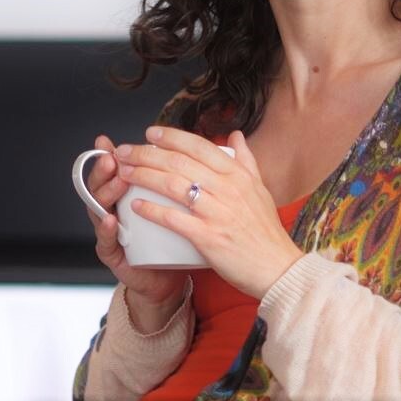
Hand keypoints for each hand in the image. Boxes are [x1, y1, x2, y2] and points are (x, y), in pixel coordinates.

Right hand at [84, 134, 187, 331]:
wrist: (168, 278)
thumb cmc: (173, 236)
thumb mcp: (177, 202)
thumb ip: (180, 174)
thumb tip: (196, 143)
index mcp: (126, 193)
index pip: (113, 169)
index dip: (110, 153)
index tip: (108, 141)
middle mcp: (114, 209)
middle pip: (101, 184)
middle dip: (105, 169)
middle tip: (113, 157)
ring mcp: (111, 232)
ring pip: (100, 208)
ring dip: (107, 193)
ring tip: (118, 181)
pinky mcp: (113, 255)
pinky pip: (105, 241)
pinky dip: (106, 230)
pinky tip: (111, 219)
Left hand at [116, 127, 303, 299]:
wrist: (277, 268)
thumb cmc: (266, 231)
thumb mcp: (260, 189)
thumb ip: (246, 160)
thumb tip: (236, 136)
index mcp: (237, 175)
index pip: (199, 146)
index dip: (172, 137)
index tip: (151, 133)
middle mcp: (227, 188)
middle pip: (179, 162)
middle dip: (146, 154)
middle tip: (124, 152)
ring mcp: (217, 212)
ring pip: (173, 185)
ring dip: (143, 176)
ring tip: (123, 173)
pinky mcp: (209, 237)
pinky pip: (174, 219)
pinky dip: (152, 210)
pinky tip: (136, 205)